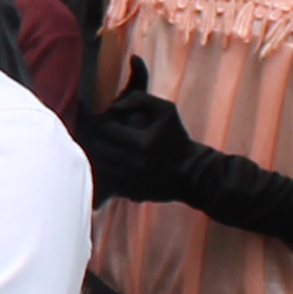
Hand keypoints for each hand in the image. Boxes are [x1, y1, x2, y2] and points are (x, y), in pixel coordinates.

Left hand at [80, 75, 199, 205]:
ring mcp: (131, 181)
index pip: (108, 129)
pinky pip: (110, 181)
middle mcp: (133, 164)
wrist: (192, 173)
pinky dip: (113, 173)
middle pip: (100, 148)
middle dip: (106, 141)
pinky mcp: (130, 194)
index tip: (118, 125)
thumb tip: (114, 107)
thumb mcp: (166, 110)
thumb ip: (139, 99)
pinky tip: (123, 167)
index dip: (111, 125)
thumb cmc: (178, 137)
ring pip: (102, 165)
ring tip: (118, 152)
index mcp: (141, 143)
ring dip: (107, 157)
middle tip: (116, 139)